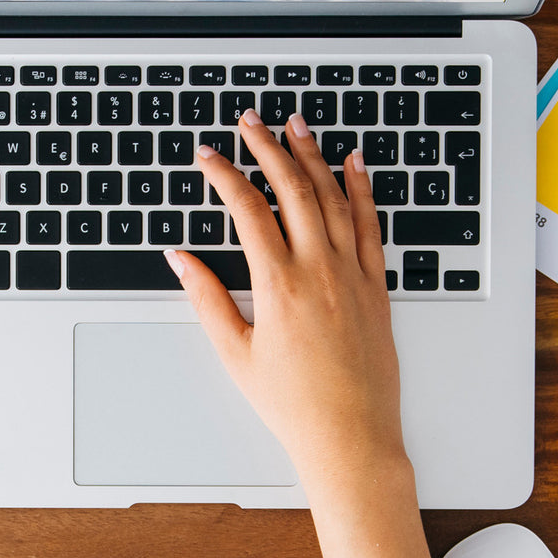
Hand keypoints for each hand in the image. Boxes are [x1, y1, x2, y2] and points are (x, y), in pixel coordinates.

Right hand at [166, 109, 403, 494]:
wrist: (350, 435)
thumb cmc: (291, 403)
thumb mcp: (235, 353)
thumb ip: (206, 299)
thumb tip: (181, 259)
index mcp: (278, 285)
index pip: (247, 210)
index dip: (224, 176)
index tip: (208, 156)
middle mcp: (319, 270)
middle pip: (292, 189)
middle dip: (267, 148)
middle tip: (250, 122)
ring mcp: (353, 274)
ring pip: (333, 197)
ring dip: (312, 156)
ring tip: (295, 126)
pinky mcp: (377, 286)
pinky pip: (370, 224)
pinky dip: (361, 189)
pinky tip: (352, 164)